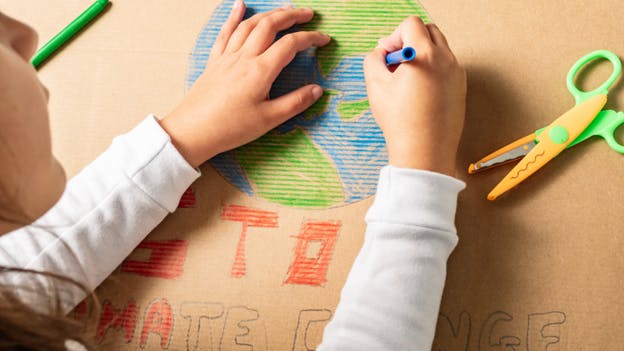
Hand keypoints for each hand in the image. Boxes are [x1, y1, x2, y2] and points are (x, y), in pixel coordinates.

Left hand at [160, 1, 329, 166]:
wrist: (192, 131)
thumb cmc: (230, 128)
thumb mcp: (268, 120)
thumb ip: (295, 103)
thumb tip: (317, 90)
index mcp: (260, 71)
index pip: (290, 45)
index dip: (310, 38)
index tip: (324, 39)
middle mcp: (244, 57)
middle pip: (270, 26)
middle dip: (291, 16)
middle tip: (308, 14)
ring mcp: (227, 57)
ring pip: (249, 25)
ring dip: (269, 13)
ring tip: (283, 9)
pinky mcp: (215, 62)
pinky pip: (225, 32)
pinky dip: (234, 16)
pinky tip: (239, 6)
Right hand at [364, 17, 465, 175]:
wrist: (424, 152)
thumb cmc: (401, 122)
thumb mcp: (375, 86)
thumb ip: (374, 59)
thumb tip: (381, 52)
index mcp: (425, 55)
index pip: (411, 24)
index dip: (394, 36)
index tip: (388, 55)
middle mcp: (446, 60)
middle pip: (429, 31)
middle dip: (410, 41)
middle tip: (396, 63)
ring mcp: (457, 74)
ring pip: (439, 49)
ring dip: (422, 55)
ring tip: (407, 81)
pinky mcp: (461, 88)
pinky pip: (447, 67)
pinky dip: (433, 70)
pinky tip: (419, 93)